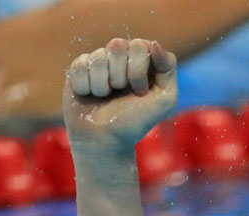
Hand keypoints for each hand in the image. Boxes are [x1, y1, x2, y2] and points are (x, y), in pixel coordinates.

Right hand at [63, 37, 176, 155]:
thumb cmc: (135, 121)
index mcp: (145, 62)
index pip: (142, 45)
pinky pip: (81, 65)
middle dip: (120, 76)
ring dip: (102, 84)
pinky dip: (86, 87)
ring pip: (99, 56)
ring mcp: (101, 61)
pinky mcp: (80, 67)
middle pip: (119, 45)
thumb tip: (153, 43)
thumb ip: (168, 69)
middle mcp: (123, 58)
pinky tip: (89, 96)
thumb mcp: (164, 100)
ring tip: (105, 97)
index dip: (139, 69)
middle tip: (121, 94)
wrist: (102, 140)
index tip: (140, 92)